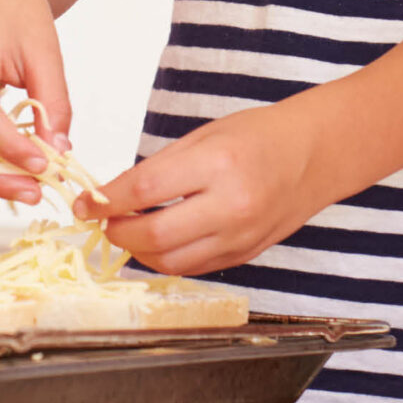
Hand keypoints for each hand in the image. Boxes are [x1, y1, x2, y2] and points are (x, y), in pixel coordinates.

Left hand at [83, 103, 322, 275]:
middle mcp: (231, 206)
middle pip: (153, 237)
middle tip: (104, 221)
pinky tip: (159, 240)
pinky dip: (168, 259)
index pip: (144, 191)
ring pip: (170, 262)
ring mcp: (241, 237)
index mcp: (218, 165)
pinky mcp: (246, 255)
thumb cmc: (260, 135)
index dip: (106, 201)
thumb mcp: (206, 135)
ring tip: (129, 231)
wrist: (315, 154)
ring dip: (138, 252)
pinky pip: (194, 268)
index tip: (87, 203)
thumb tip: (115, 195)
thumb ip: (161, 167)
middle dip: (117, 232)